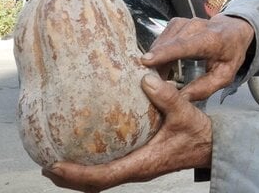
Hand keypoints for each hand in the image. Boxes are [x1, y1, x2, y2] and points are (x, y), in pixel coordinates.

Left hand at [42, 74, 211, 191]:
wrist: (211, 146)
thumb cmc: (198, 133)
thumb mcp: (185, 112)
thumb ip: (167, 96)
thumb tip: (145, 78)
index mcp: (142, 164)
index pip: (103, 177)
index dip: (77, 174)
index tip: (55, 166)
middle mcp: (136, 171)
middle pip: (95, 185)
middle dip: (70, 179)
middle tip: (47, 165)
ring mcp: (137, 169)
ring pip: (101, 180)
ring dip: (79, 175)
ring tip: (58, 162)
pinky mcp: (139, 163)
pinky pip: (110, 170)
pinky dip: (93, 167)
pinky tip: (86, 150)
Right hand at [142, 14, 254, 101]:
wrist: (234, 30)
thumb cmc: (230, 54)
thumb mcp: (225, 75)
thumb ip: (204, 88)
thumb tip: (180, 99)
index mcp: (211, 39)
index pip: (184, 45)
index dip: (164, 53)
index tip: (146, 61)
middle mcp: (196, 27)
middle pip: (168, 44)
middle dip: (154, 62)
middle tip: (146, 83)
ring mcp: (184, 22)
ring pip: (161, 41)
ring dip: (155, 59)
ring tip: (155, 77)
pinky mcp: (176, 23)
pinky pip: (161, 39)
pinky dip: (157, 52)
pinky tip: (159, 65)